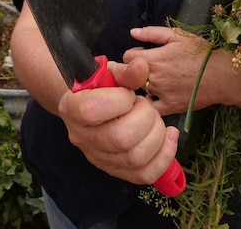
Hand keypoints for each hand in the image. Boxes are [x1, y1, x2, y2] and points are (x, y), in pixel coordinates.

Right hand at [58, 57, 179, 184]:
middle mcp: (81, 138)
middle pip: (121, 138)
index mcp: (72, 108)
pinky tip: (169, 137)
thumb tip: (142, 67)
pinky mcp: (116, 171)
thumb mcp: (109, 74)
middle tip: (144, 106)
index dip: (119, 100)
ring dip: (156, 134)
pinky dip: (164, 156)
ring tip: (153, 119)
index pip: (93, 110)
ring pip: (135, 157)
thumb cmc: (100, 88)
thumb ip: (126, 71)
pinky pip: (145, 175)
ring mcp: (98, 158)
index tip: (127, 94)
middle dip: (145, 118)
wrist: (91, 108)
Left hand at [124, 26, 217, 115]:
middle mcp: (153, 78)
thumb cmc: (201, 52)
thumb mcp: (178, 35)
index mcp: (153, 59)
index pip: (126, 58)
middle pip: (130, 75)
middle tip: (149, 67)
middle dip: (135, 70)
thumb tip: (132, 33)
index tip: (142, 54)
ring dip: (145, 85)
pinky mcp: (170, 107)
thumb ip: (152, 33)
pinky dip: (152, 104)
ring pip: (141, 90)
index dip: (133, 55)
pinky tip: (158, 97)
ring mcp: (161, 94)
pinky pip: (152, 108)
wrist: (224, 75)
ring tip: (160, 80)